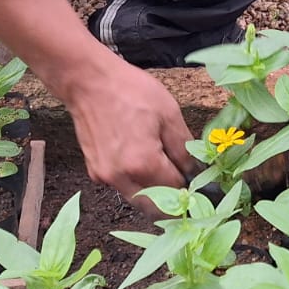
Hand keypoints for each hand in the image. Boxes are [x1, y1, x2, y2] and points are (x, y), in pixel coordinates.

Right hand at [69, 54, 193, 212]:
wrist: (89, 82)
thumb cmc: (131, 91)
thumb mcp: (168, 113)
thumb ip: (183, 147)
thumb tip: (194, 171)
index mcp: (143, 163)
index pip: (175, 190)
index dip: (190, 184)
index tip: (198, 178)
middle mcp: (121, 177)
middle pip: (154, 206)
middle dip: (172, 200)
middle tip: (185, 185)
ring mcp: (105, 177)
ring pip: (137, 199)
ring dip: (153, 193)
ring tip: (165, 172)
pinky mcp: (94, 172)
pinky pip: (122, 186)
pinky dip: (135, 182)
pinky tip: (141, 162)